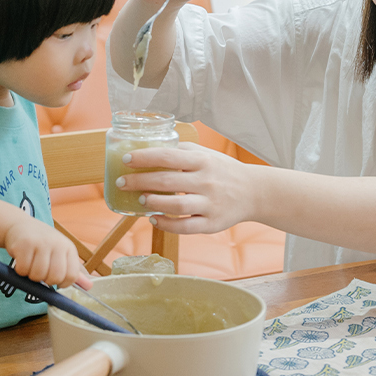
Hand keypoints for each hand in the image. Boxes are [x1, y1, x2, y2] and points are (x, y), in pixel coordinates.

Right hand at [5, 218, 92, 289]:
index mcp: (68, 248)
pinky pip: (23, 269)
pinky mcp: (24, 244)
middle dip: (45, 281)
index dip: (62, 284)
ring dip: (31, 276)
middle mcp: (57, 244)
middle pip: (55, 277)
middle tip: (40, 273)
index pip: (72, 275)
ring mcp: (40, 243)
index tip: (54, 280)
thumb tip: (89, 287)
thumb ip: (73, 271)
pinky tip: (21, 261)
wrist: (20, 225)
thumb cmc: (42, 242)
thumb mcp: (61, 253)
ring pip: (38, 275)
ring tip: (30, 265)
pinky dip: (20, 270)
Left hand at [117, 142, 254, 233]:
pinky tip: (153, 219)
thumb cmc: (223, 170)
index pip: (168, 156)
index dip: (144, 158)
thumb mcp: (206, 154)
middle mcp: (206, 181)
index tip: (126, 159)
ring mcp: (209, 204)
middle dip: (139, 181)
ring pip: (176, 205)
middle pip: (167, 181)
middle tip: (121, 182)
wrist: (253, 192)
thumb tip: (149, 148)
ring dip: (153, 203)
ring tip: (140, 200)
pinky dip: (166, 224)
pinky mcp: (211, 224)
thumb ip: (181, 151)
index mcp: (202, 161)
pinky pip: (185, 227)